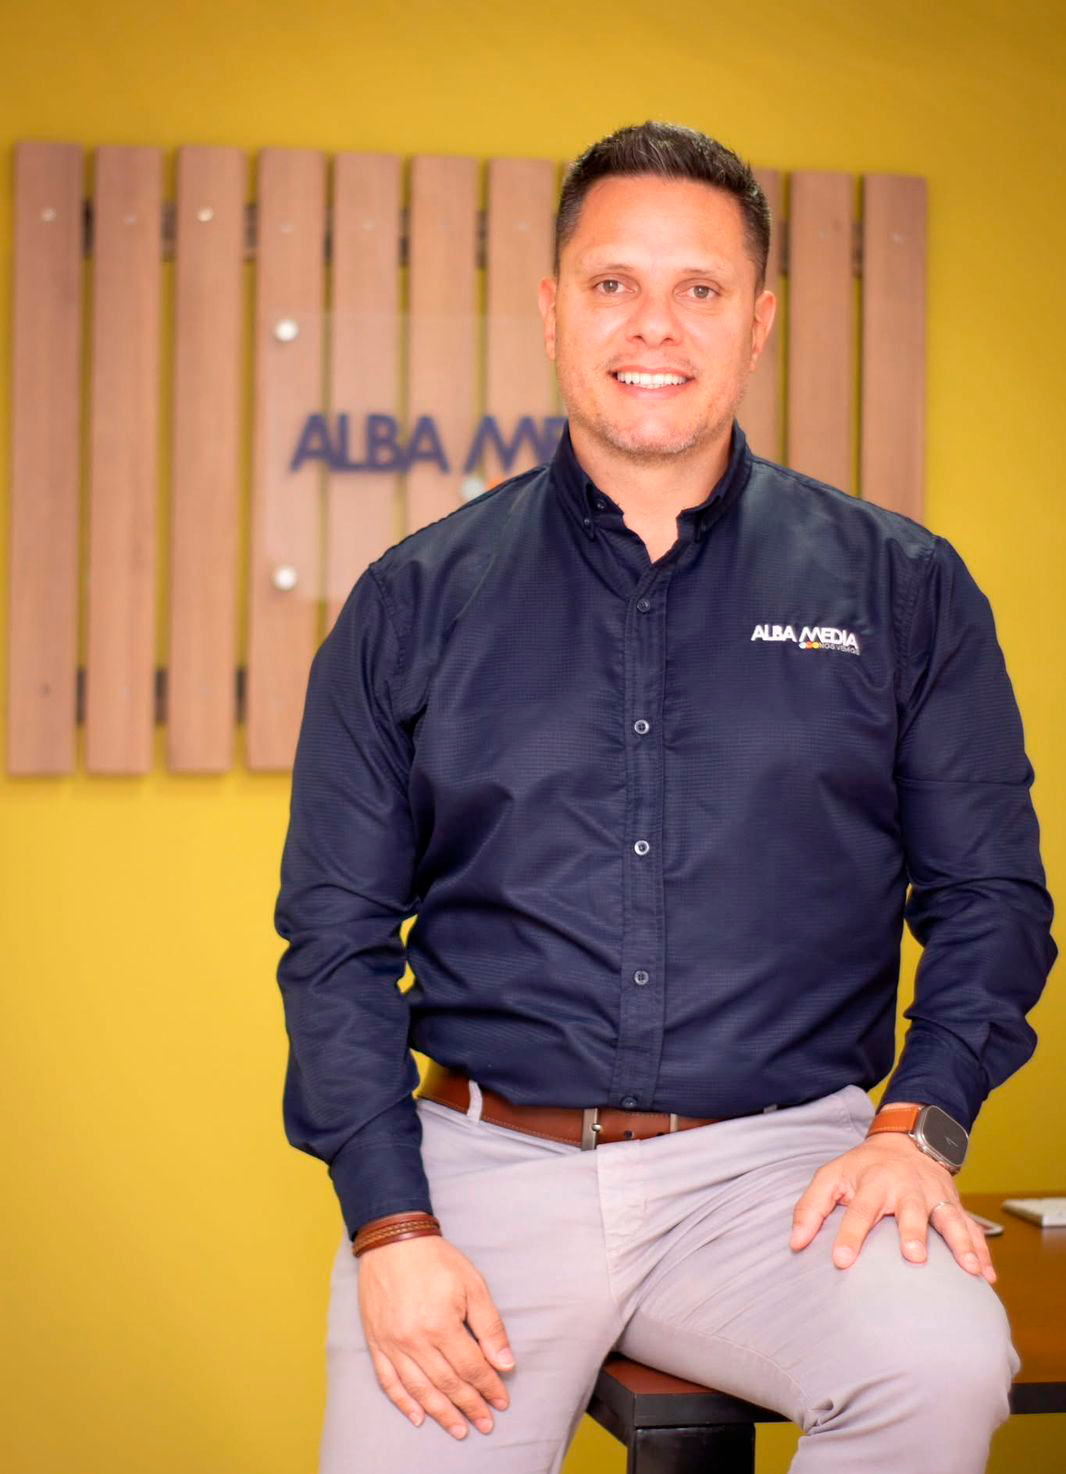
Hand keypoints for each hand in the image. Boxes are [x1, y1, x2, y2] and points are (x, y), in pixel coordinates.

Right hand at [357, 1233, 515, 1439]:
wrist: (393, 1240)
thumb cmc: (436, 1260)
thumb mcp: (472, 1284)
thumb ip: (489, 1326)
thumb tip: (504, 1363)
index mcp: (440, 1325)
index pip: (471, 1367)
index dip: (489, 1387)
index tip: (502, 1402)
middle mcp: (414, 1340)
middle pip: (447, 1383)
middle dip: (470, 1406)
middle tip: (485, 1424)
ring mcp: (392, 1343)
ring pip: (419, 1390)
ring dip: (441, 1413)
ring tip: (459, 1429)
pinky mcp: (376, 1342)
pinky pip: (388, 1381)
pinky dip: (403, 1402)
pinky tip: (418, 1417)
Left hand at [789, 1132, 996, 1282]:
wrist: (905, 1141)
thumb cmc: (862, 1168)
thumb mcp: (831, 1177)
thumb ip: (811, 1207)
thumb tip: (796, 1242)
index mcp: (873, 1182)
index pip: (859, 1210)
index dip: (849, 1235)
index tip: (841, 1261)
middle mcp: (907, 1187)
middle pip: (911, 1209)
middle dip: (913, 1231)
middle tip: (914, 1256)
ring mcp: (934, 1195)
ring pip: (949, 1218)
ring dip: (960, 1242)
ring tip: (968, 1269)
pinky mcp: (954, 1204)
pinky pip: (972, 1228)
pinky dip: (982, 1250)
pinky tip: (986, 1276)